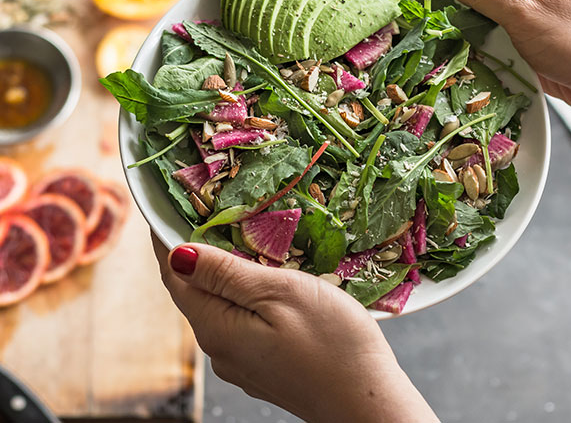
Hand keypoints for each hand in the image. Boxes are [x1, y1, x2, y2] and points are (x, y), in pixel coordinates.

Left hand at [152, 235, 438, 422]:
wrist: (367, 403)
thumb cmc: (334, 343)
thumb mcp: (281, 293)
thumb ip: (226, 275)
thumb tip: (178, 255)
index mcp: (216, 328)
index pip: (175, 275)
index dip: (167, 239)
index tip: (171, 204)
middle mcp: (219, 350)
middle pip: (194, 291)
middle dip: (196, 252)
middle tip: (211, 211)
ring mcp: (240, 363)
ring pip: (219, 306)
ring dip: (223, 274)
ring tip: (244, 238)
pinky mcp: (262, 368)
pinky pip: (240, 322)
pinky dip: (243, 295)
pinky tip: (266, 282)